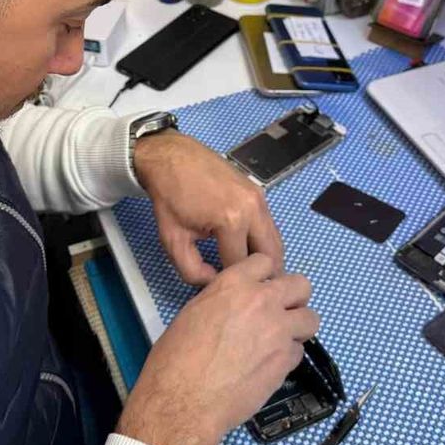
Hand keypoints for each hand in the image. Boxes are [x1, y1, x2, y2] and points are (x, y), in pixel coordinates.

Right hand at [116, 254, 319, 444]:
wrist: (184, 399)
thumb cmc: (176, 357)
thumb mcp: (195, 312)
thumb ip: (224, 301)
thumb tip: (236, 307)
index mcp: (233, 284)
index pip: (265, 261)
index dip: (266, 276)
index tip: (262, 288)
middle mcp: (261, 300)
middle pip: (300, 284)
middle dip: (293, 297)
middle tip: (280, 313)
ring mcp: (278, 330)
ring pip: (310, 318)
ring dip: (298, 327)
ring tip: (279, 341)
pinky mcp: (285, 360)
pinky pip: (299, 350)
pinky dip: (288, 356)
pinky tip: (268, 365)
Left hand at [133, 131, 283, 284]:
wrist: (171, 157)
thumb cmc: (169, 197)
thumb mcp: (173, 239)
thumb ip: (192, 271)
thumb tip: (214, 281)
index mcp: (232, 221)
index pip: (241, 266)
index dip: (231, 281)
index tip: (221, 287)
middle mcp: (253, 209)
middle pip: (271, 256)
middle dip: (260, 274)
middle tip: (246, 286)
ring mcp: (260, 198)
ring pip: (275, 241)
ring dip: (265, 258)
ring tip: (248, 270)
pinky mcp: (259, 192)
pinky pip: (269, 225)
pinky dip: (263, 241)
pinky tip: (246, 248)